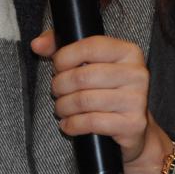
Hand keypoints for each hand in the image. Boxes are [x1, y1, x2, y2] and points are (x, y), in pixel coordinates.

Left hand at [30, 30, 173, 173]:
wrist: (134, 129)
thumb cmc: (107, 91)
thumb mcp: (89, 64)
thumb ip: (61, 47)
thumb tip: (37, 44)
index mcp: (129, 52)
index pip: (90, 46)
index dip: (65, 57)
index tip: (57, 67)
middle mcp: (137, 73)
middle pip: (83, 76)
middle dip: (60, 86)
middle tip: (56, 91)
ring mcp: (137, 100)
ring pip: (84, 101)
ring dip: (64, 107)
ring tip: (61, 108)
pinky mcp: (133, 124)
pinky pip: (92, 122)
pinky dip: (72, 125)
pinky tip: (68, 125)